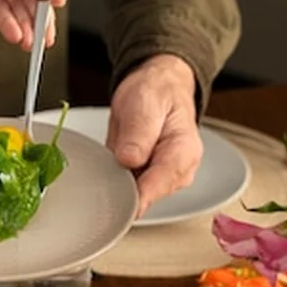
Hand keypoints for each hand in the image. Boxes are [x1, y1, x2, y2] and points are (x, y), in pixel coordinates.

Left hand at [107, 55, 202, 216]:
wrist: (158, 89)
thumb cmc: (157, 93)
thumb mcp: (146, 102)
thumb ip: (139, 132)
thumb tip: (129, 160)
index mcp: (184, 151)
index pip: (162, 184)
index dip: (137, 195)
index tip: (116, 196)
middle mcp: (177, 171)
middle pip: (147, 196)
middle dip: (123, 192)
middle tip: (102, 174)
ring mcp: (161, 178)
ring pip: (135, 198)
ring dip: (117, 187)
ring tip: (108, 162)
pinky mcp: (146, 180)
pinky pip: (128, 191)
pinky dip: (114, 184)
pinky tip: (108, 169)